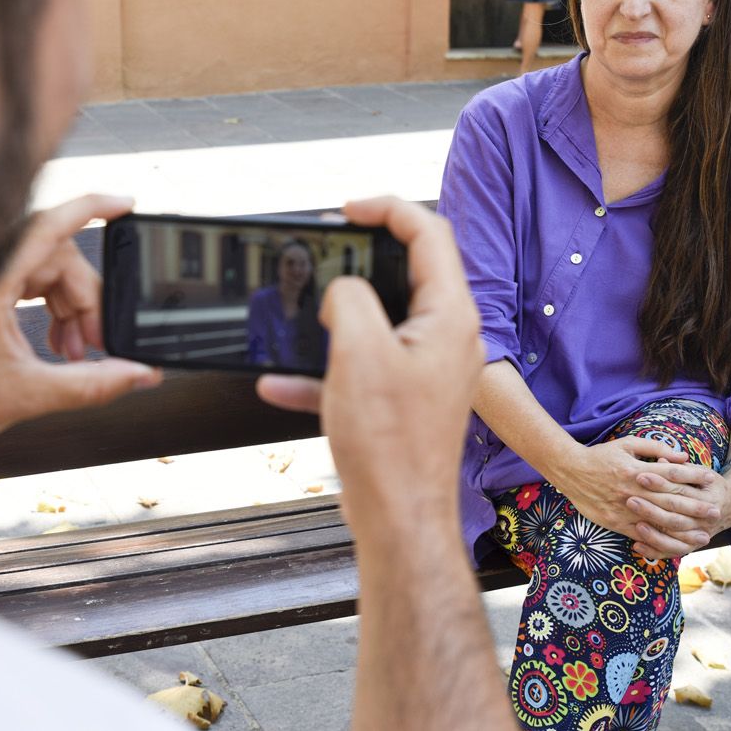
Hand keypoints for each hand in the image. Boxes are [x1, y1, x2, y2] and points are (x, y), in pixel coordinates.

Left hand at [0, 194, 160, 471]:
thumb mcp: (27, 395)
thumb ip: (91, 384)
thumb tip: (138, 375)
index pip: (50, 225)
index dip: (92, 207)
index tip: (125, 204)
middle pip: (58, 259)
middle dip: (88, 300)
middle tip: (99, 344)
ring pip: (45, 274)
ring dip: (71, 309)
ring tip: (76, 353)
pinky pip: (26, 286)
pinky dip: (51, 311)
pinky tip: (57, 346)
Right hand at [256, 196, 484, 530]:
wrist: (399, 521)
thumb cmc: (391, 448)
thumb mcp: (358, 353)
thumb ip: (348, 300)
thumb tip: (342, 290)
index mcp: (449, 317)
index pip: (429, 234)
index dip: (387, 209)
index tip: (349, 209)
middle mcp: (448, 339)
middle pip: (409, 272)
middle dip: (361, 258)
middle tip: (328, 251)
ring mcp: (430, 370)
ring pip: (381, 320)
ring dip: (339, 314)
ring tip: (304, 312)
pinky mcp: (407, 400)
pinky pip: (365, 367)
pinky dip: (327, 367)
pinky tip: (282, 380)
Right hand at [548, 438, 720, 558]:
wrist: (570, 471)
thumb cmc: (601, 455)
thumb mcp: (627, 443)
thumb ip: (655, 448)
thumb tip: (681, 456)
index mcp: (637, 470)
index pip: (672, 475)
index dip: (693, 477)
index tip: (711, 481)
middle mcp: (633, 491)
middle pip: (670, 501)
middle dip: (695, 507)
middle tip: (715, 512)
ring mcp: (624, 509)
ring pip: (658, 522)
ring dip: (683, 529)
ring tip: (702, 534)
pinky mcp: (615, 523)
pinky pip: (641, 534)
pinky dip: (659, 540)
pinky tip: (674, 544)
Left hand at [630, 465, 730, 559]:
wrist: (730, 506)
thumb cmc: (708, 484)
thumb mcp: (700, 471)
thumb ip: (680, 468)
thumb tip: (660, 460)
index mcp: (708, 497)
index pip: (680, 490)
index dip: (660, 483)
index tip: (641, 476)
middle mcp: (705, 519)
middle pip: (676, 515)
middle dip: (652, 508)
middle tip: (630, 500)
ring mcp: (699, 535)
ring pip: (674, 537)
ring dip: (653, 533)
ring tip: (636, 524)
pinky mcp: (691, 546)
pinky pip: (671, 552)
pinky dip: (654, 551)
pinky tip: (637, 545)